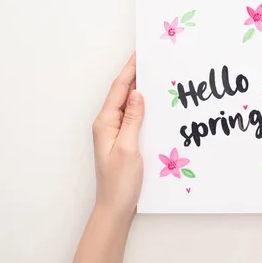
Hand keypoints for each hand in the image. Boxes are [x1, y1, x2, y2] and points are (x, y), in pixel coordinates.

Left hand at [92, 53, 144, 220]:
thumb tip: (137, 94)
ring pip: (129, 105)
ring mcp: (115, 133)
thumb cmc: (119, 182)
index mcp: (105, 123)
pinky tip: (154, 105)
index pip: (119, 90)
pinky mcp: (124, 141)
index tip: (140, 54)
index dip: (130, 70)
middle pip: (123, 94)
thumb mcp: (128, 148)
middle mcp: (108, 125)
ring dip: (140, 91)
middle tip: (151, 60)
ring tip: (155, 77)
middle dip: (135, 75)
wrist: (115, 208)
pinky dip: (144, 108)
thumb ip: (133, 120)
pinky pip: (134, 118)